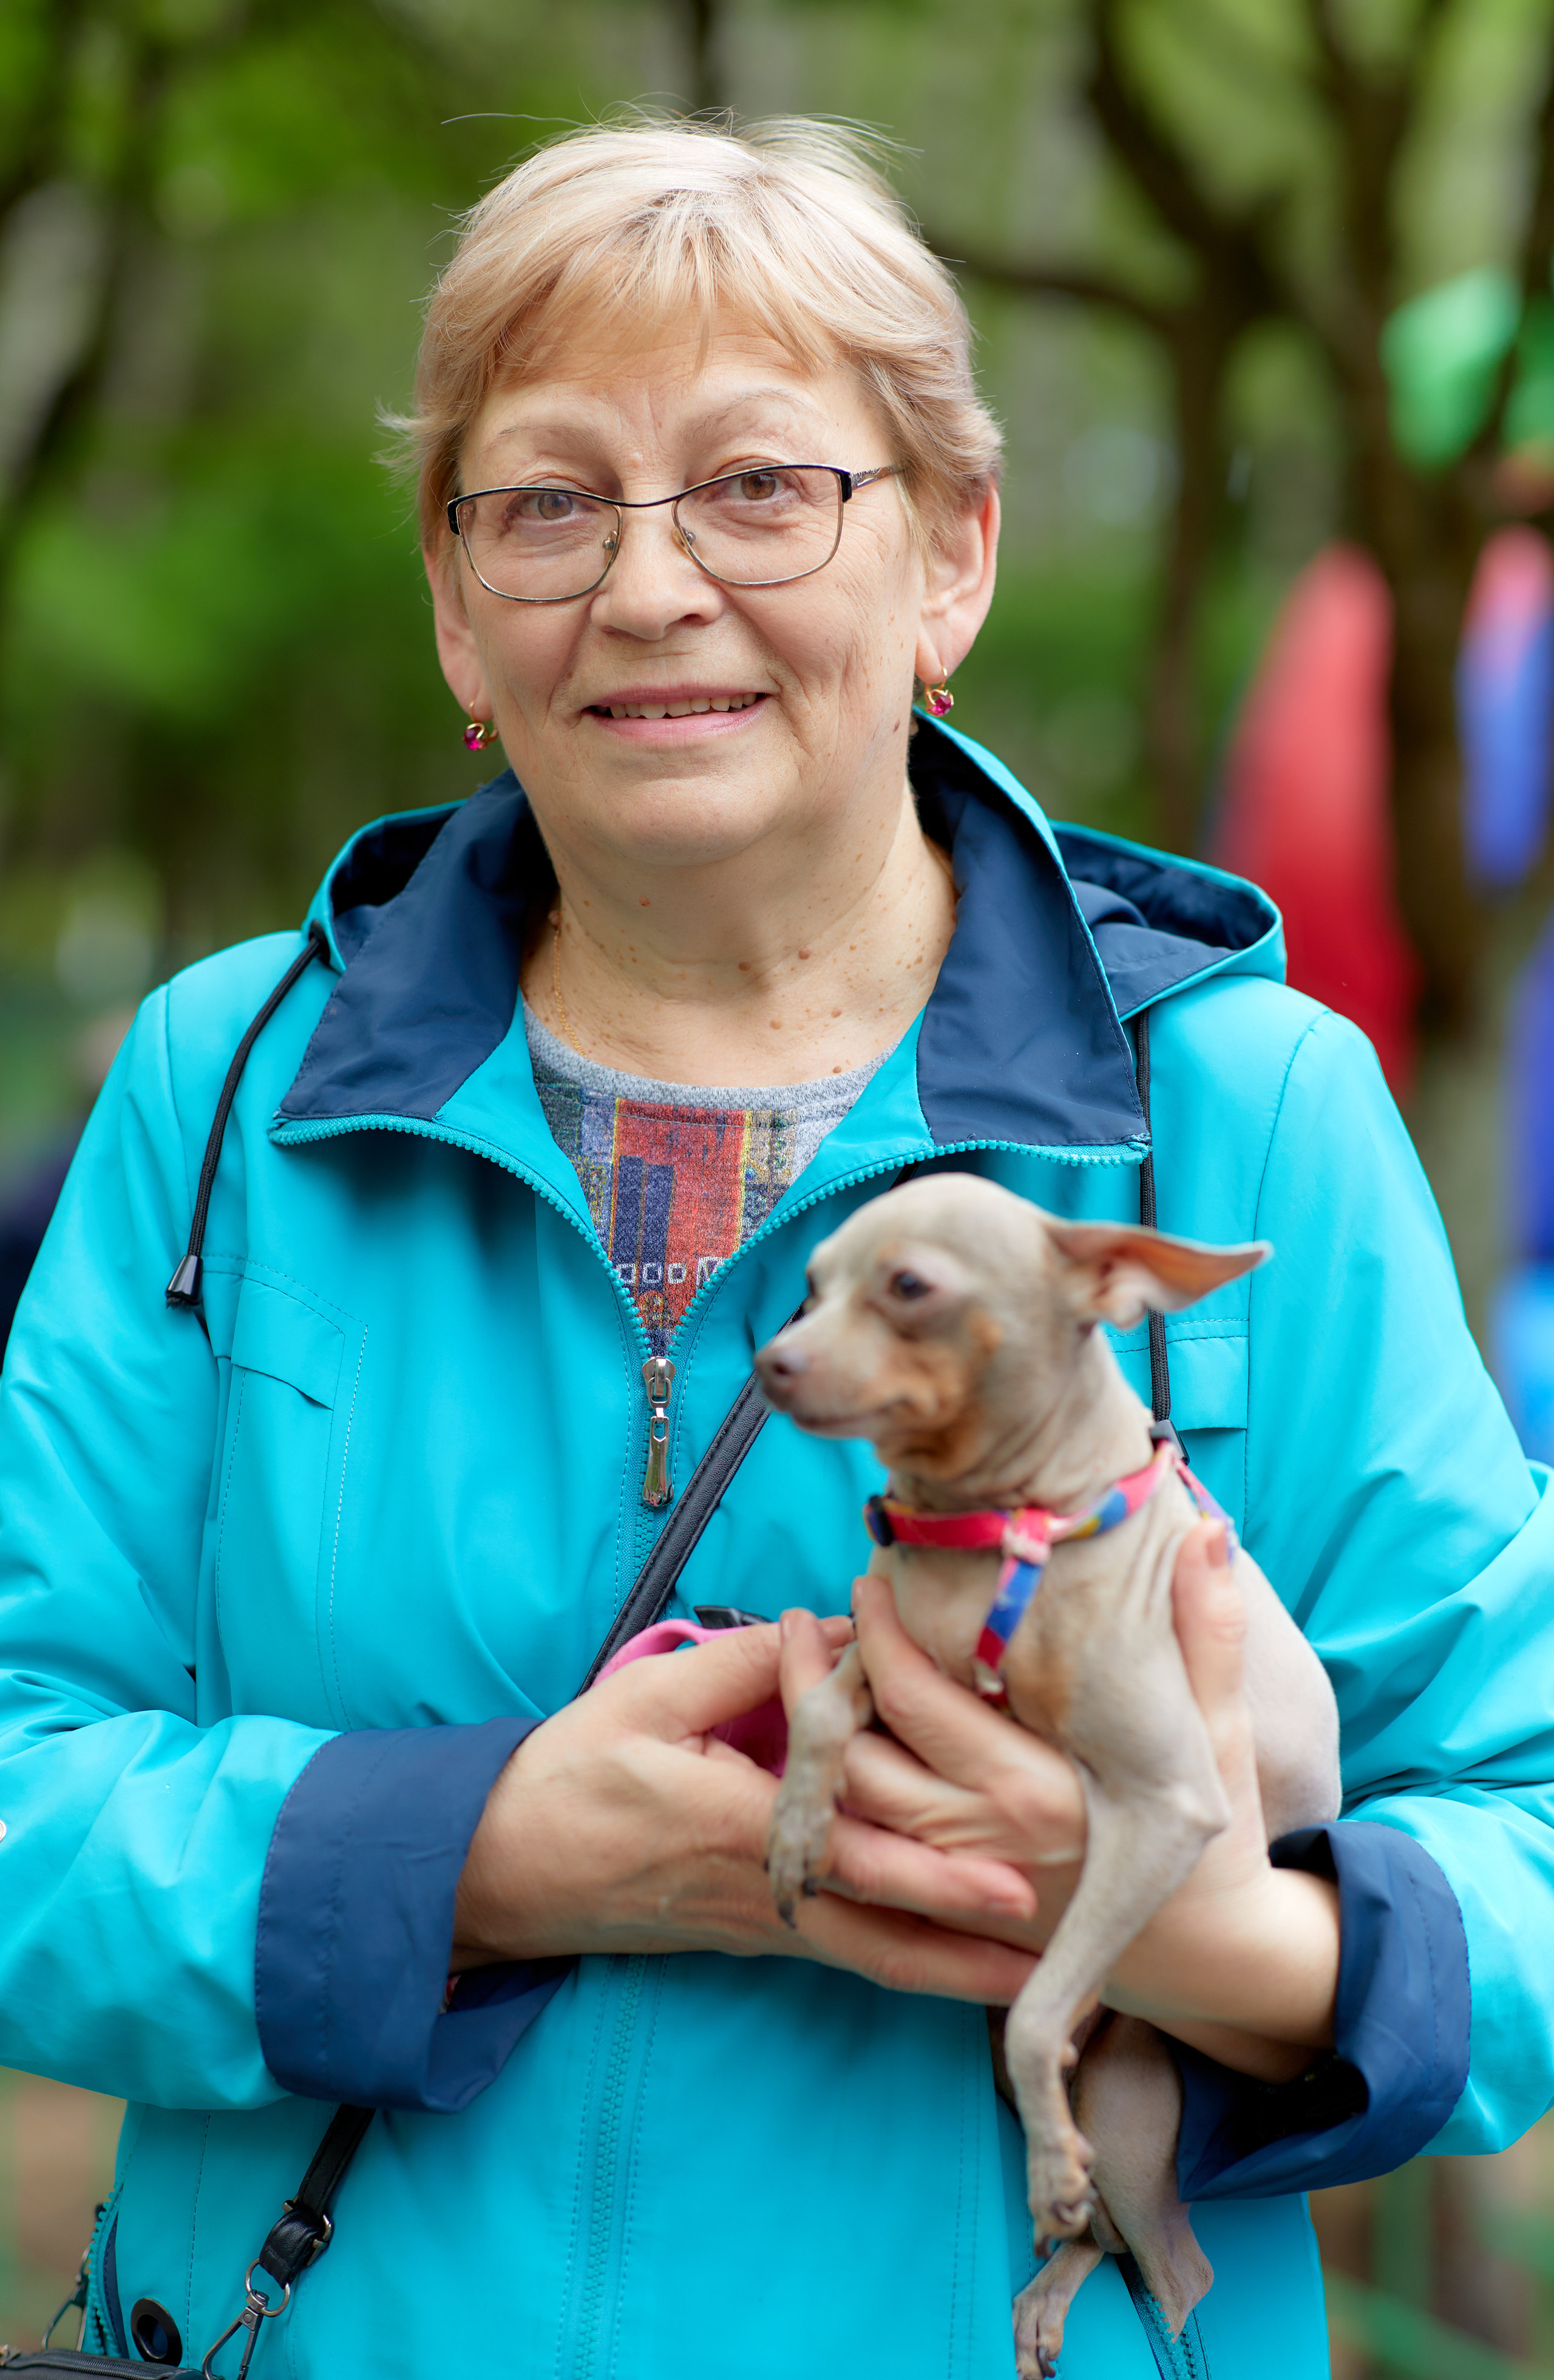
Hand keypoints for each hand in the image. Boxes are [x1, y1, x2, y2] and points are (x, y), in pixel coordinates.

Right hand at [453, 1618, 1040, 2004]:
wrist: (498, 1871)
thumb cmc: (570, 1776)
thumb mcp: (649, 1697)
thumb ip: (745, 1665)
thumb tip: (833, 1630)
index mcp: (741, 1827)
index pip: (857, 1851)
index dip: (939, 1871)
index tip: (1014, 1878)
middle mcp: (762, 1889)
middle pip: (886, 1927)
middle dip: (974, 1942)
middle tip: (1058, 1943)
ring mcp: (758, 1923)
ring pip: (871, 1955)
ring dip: (952, 1969)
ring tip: (1030, 1981)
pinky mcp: (749, 1933)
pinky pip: (843, 1952)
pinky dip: (903, 1962)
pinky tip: (951, 1967)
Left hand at [785, 1528, 1337, 2074]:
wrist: (1208, 1958)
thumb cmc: (1212, 1837)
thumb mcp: (1217, 1733)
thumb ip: (1206, 1632)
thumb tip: (1205, 1532)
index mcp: (1035, 1789)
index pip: (914, 1699)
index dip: (876, 1633)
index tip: (868, 1582)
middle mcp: (980, 1843)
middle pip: (852, 1758)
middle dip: (811, 1684)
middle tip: (801, 1621)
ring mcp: (954, 1886)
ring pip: (840, 1815)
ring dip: (808, 1746)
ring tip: (803, 1676)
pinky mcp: (945, 1916)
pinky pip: (857, 1861)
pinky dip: (824, 1809)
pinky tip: (822, 1754)